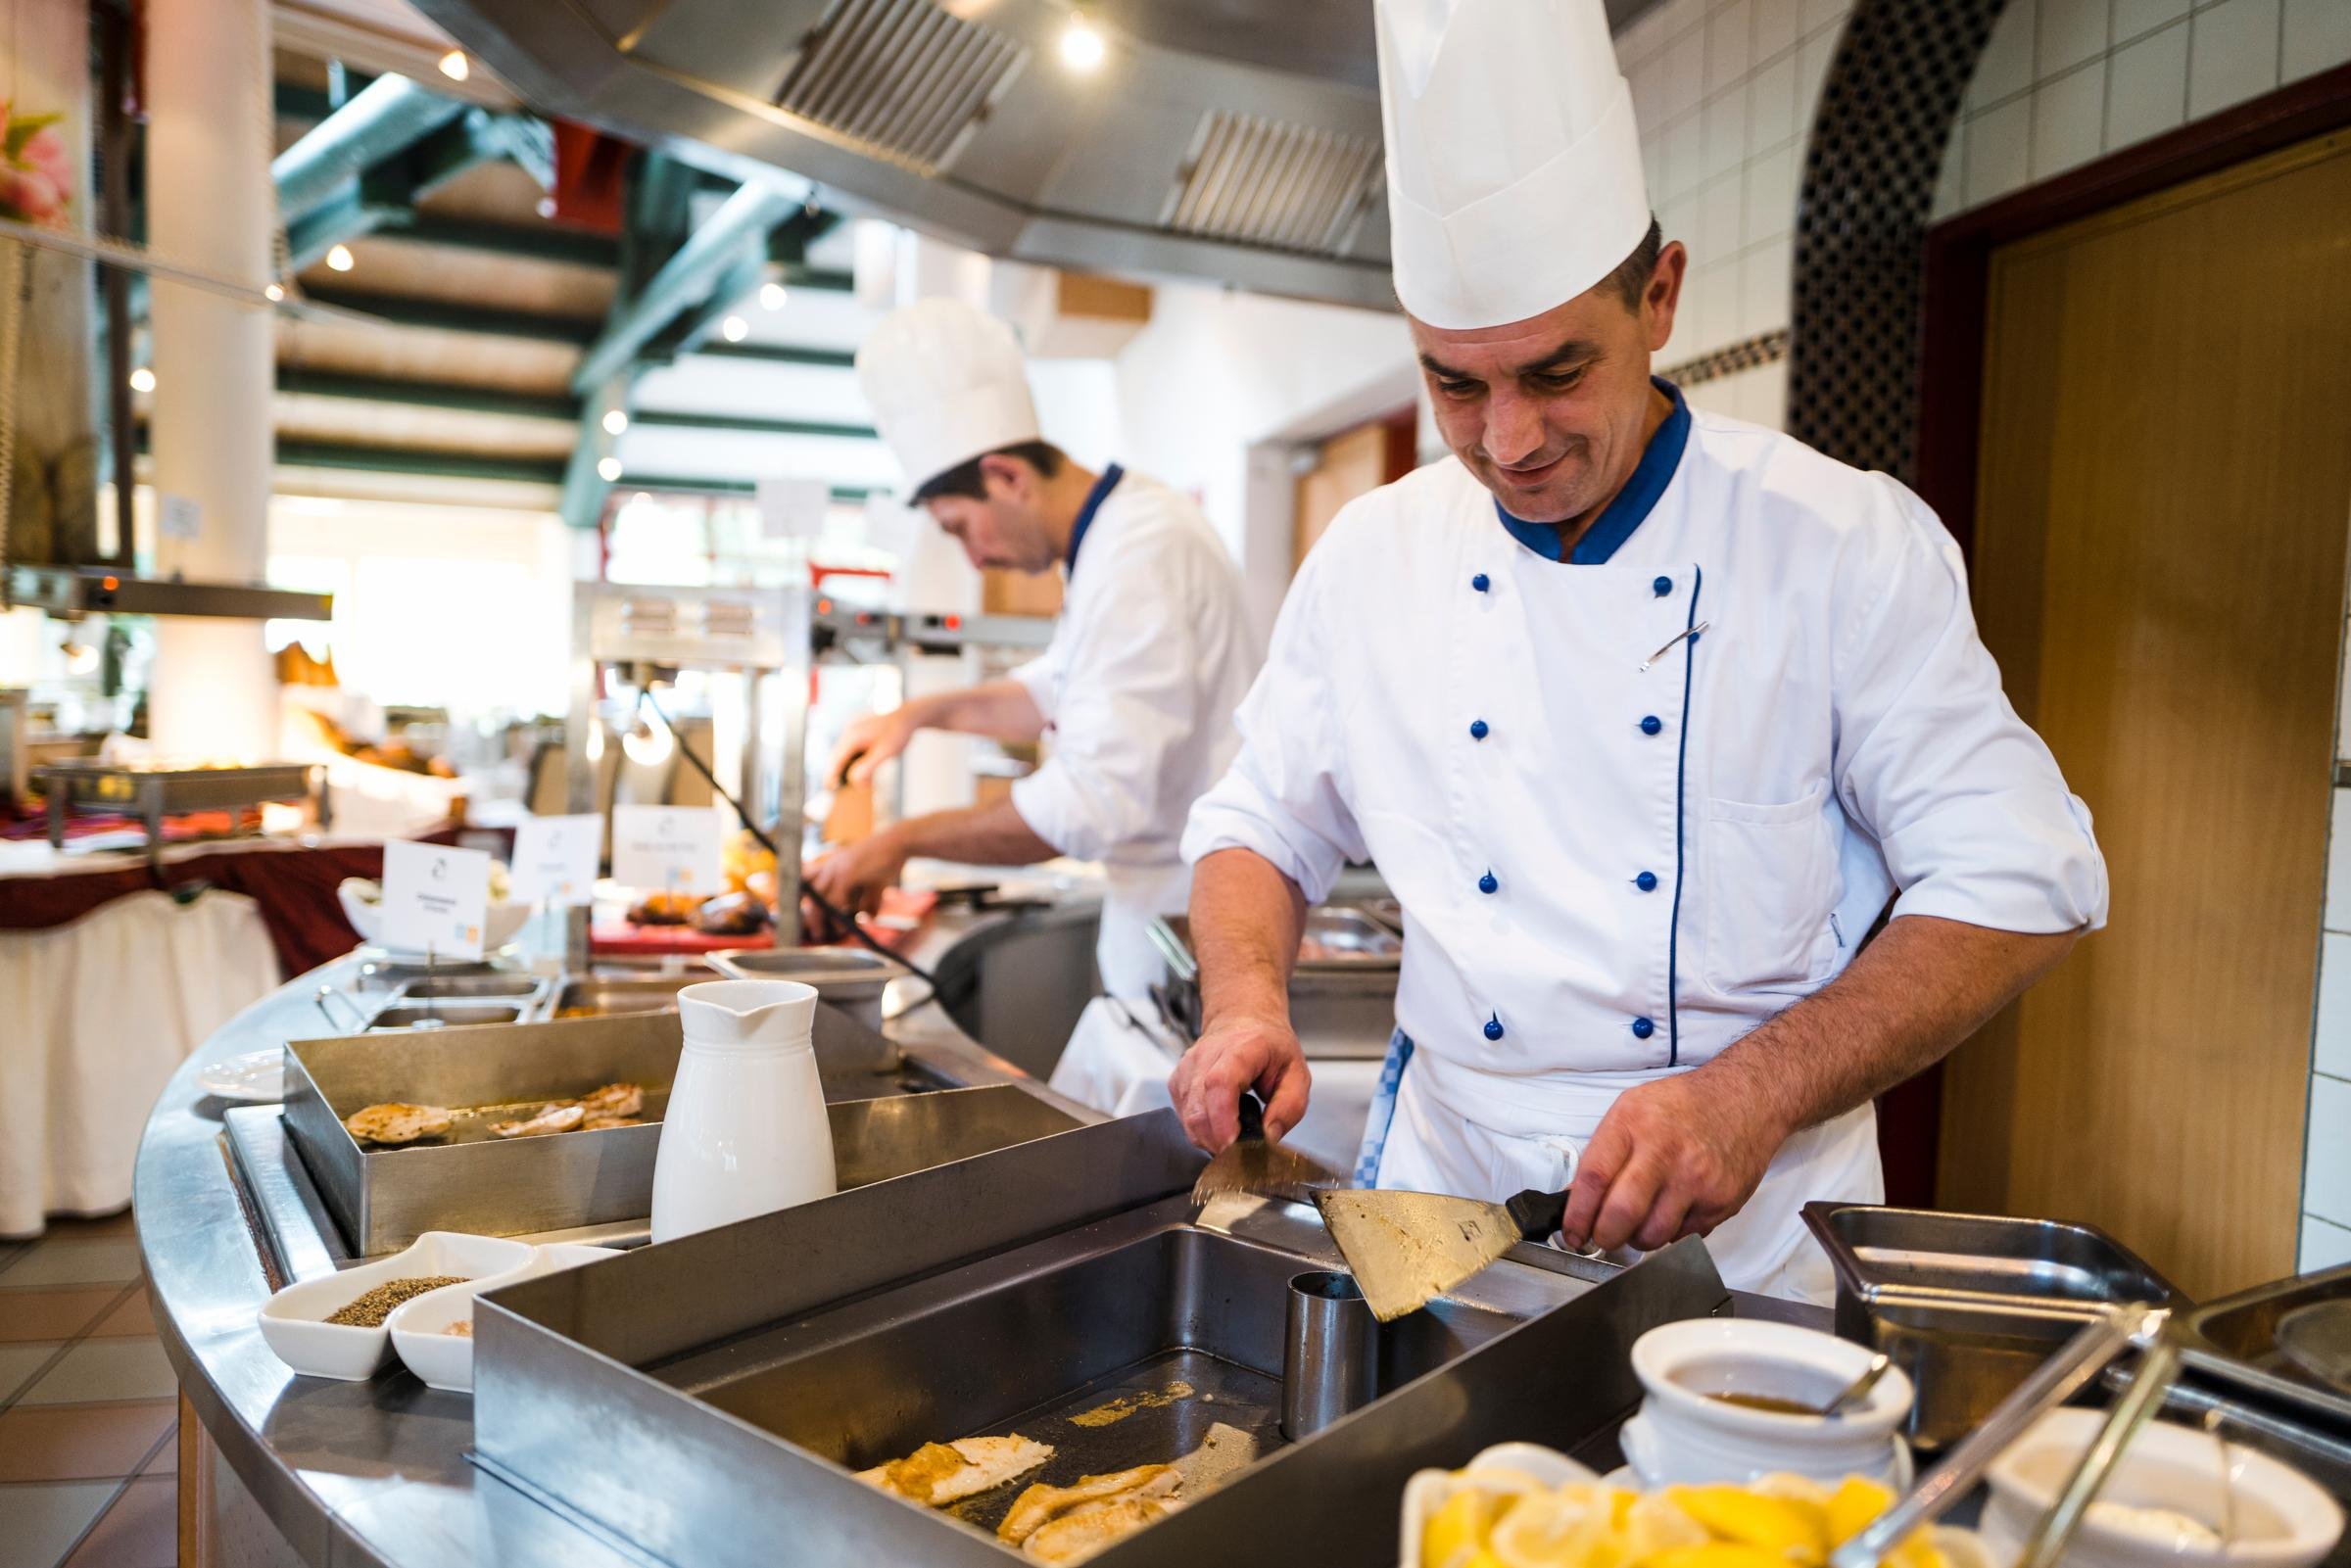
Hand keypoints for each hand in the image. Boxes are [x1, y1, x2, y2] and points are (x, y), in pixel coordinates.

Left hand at [799, 832, 908, 938]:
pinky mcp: (847, 874)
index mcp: (832, 865)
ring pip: (818, 899)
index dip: (801, 898)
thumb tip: (869, 917)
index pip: (806, 881)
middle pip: (808, 893)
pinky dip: (836, 916)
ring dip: (818, 919)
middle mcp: (830, 865)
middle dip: (809, 916)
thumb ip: (867, 899)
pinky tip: (841, 926)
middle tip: (815, 932)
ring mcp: (837, 868)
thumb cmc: (887, 861)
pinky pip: (835, 900)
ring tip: (823, 933)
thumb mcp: (873, 881)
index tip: (803, 917)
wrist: (899, 843)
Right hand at [826, 708, 917, 788]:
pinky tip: (860, 766)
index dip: (831, 774)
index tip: (829, 787)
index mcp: (853, 735)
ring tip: (852, 780)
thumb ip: (868, 767)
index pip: (836, 759)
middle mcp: (849, 729)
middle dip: (836, 770)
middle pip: (837, 754)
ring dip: (845, 764)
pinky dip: (852, 757)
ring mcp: (853, 727)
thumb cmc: (898, 733)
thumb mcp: (885, 753)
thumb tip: (854, 781)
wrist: (909, 715)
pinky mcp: (858, 727)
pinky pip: (850, 745)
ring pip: (843, 750)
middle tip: (835, 787)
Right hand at [1169, 1012, 1309, 1149]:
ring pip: (1188, 1119)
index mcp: (1241, 1049)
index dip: (1223, 1120)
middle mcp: (1206, 1056)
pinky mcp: (1177, 1083)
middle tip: (1242, 1151)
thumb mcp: (1297, 1075)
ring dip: (1211, 1139)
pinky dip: (1202, 1131)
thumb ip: (1289, 1108)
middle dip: (1219, 1142)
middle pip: (1199, 1109)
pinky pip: (1184, 1119)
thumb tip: (1268, 1137)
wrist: (1243, 1021)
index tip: (1233, 1144)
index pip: (1220, 1084)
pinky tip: (1220, 1122)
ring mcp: (1186, 1069)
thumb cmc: (1269, 1047)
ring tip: (1234, 1133)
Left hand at [1557, 1070, 1789, 1254]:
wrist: (1745, 1100)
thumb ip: (1601, 1153)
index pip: (1594, 1178)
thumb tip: (1575, 1198)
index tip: (1571, 1231)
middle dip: (1604, 1237)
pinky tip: (1669, 1212)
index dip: (1577, 1214)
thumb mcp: (1630, 1109)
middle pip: (1622, 1214)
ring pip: (1653, 1235)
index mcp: (1634, 1123)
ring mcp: (1697, 1179)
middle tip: (1600, 1237)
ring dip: (1637, 1239)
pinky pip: (1683, 1237)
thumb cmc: (1683, 1105)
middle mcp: (1665, 1152)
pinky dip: (1669, 1234)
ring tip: (1637, 1224)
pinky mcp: (1721, 1201)